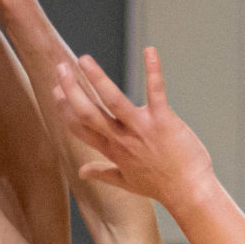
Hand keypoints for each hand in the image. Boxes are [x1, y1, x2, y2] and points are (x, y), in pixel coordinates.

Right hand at [53, 48, 216, 211]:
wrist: (189, 193)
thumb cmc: (161, 186)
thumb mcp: (127, 182)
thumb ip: (102, 173)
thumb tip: (82, 172)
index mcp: (112, 150)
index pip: (81, 127)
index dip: (65, 109)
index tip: (54, 91)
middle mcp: (121, 139)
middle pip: (88, 112)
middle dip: (72, 90)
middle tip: (60, 68)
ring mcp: (141, 129)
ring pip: (113, 101)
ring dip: (97, 79)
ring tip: (83, 60)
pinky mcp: (163, 120)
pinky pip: (155, 92)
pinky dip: (153, 70)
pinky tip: (150, 50)